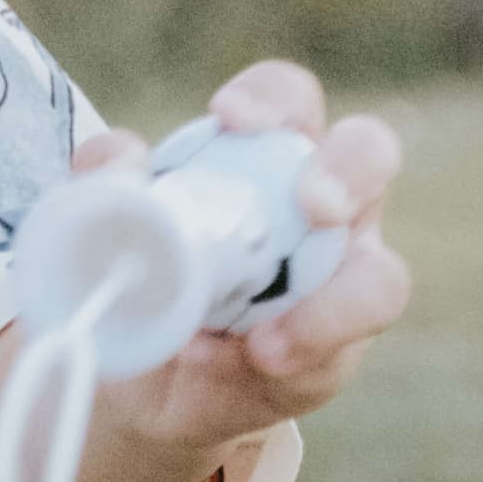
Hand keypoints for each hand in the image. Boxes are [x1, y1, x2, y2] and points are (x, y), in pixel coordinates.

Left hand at [84, 59, 408, 458]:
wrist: (135, 384)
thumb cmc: (135, 282)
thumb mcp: (102, 230)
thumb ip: (107, 185)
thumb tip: (122, 165)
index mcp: (261, 155)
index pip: (286, 99)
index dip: (270, 97)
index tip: (228, 117)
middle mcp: (316, 205)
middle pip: (369, 153)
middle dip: (350, 169)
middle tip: (313, 204)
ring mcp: (338, 281)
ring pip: (380, 276)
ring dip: (335, 303)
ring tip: (266, 340)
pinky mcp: (335, 352)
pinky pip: (343, 350)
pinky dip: (300, 353)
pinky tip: (250, 360)